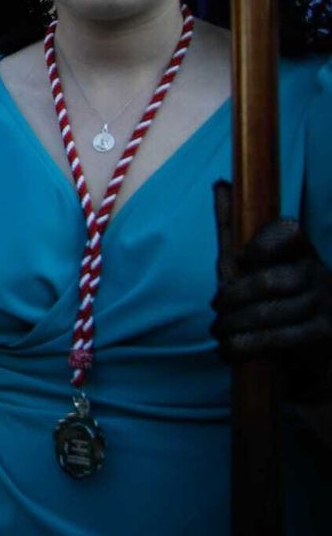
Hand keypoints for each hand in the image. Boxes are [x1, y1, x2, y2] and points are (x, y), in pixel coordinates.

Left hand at [212, 180, 331, 401]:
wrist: (304, 344)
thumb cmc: (269, 293)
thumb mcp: (248, 261)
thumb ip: (234, 225)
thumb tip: (221, 184)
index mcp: (299, 249)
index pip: (290, 231)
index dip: (266, 242)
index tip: (242, 257)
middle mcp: (317, 273)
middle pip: (273, 280)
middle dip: (236, 296)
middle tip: (215, 307)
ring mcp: (324, 304)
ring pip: (274, 312)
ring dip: (236, 325)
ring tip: (218, 332)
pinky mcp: (324, 334)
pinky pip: (283, 339)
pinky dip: (247, 346)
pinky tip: (229, 351)